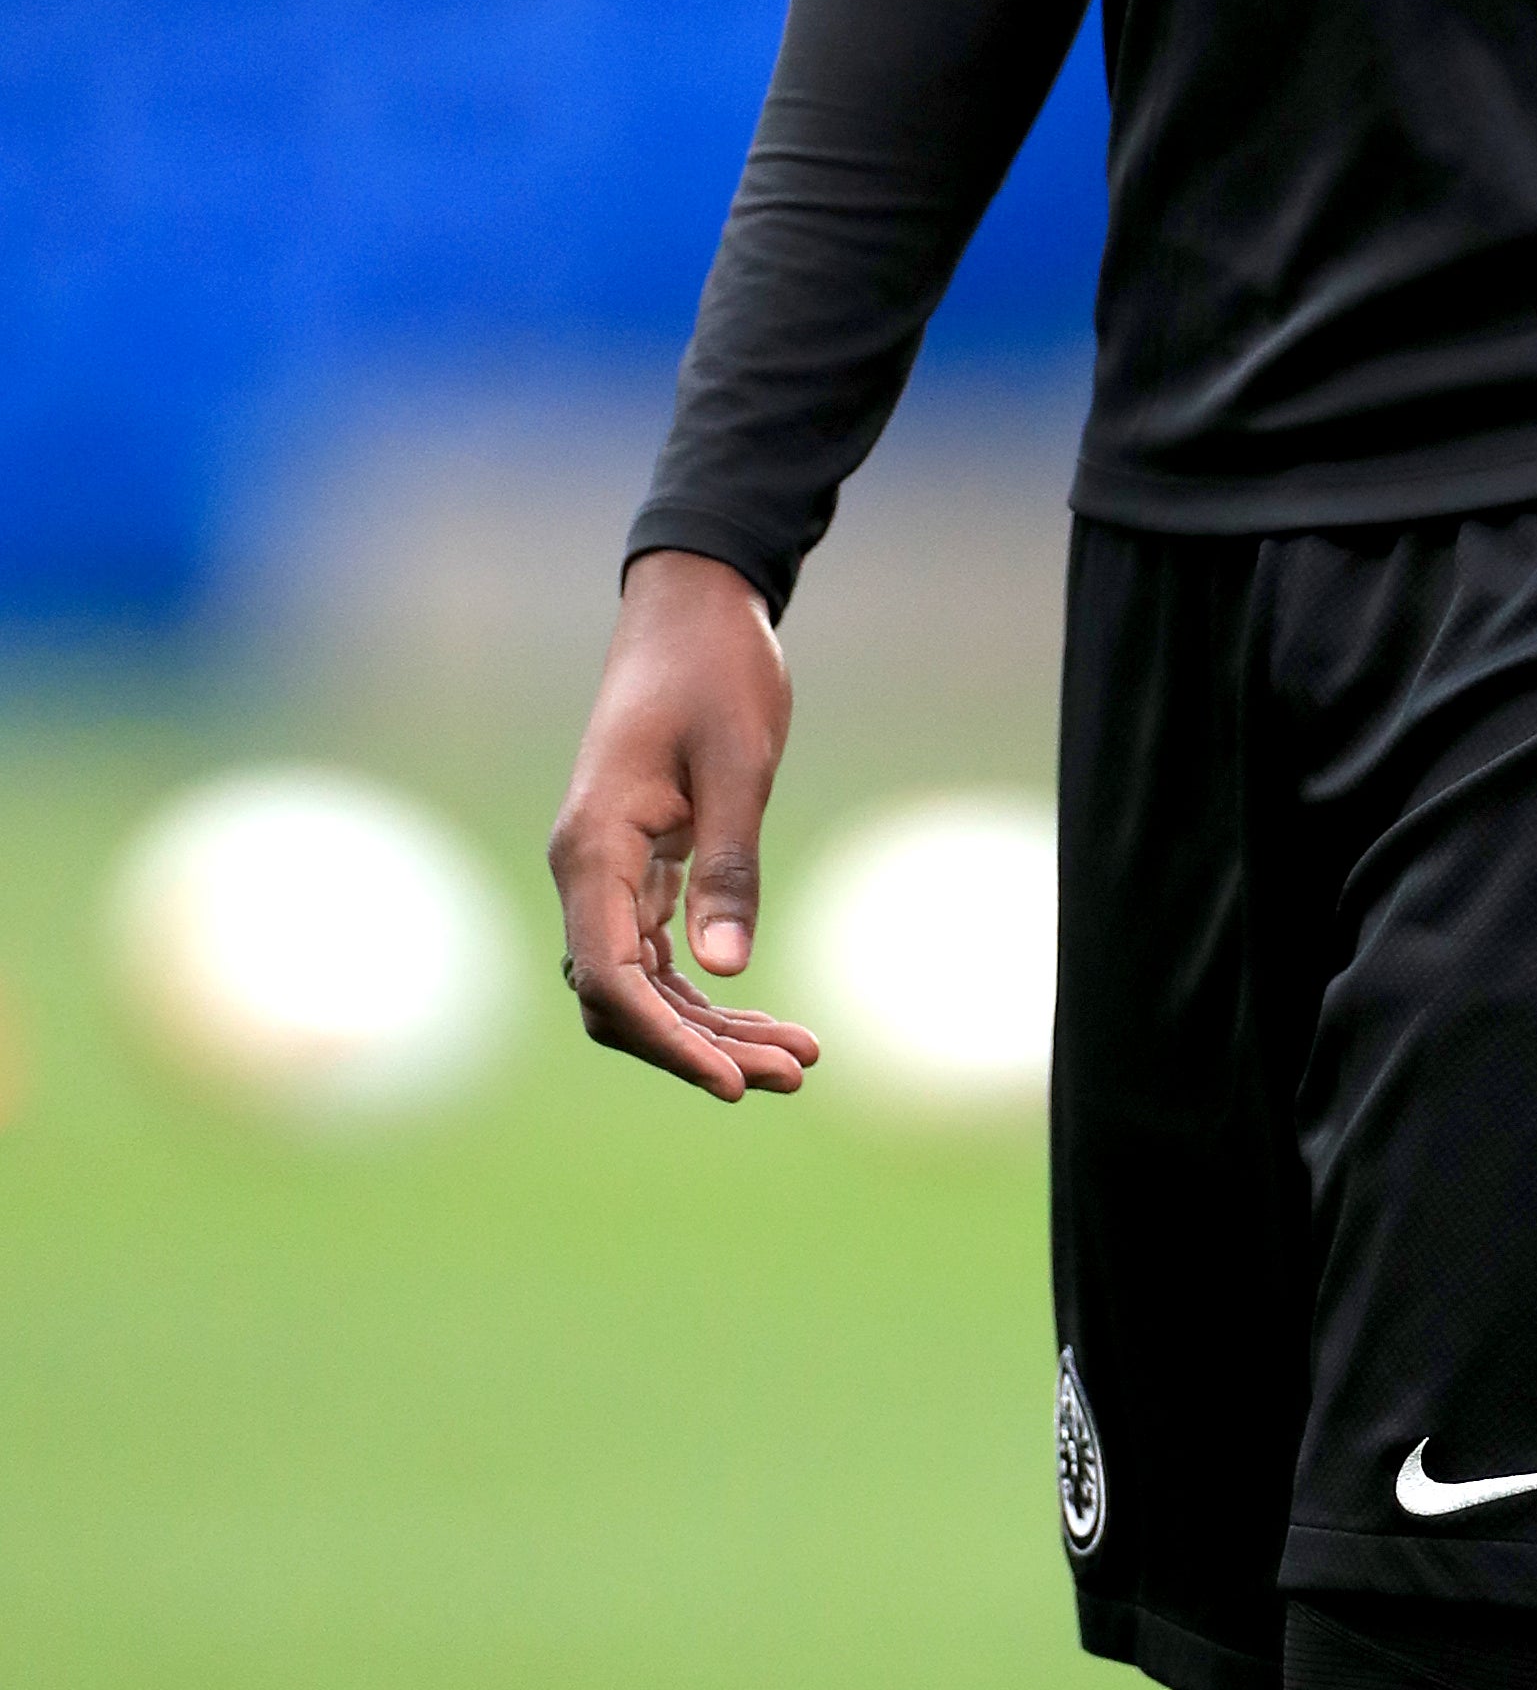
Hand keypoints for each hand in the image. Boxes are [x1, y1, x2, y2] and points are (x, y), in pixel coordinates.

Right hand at [545, 549, 822, 1101]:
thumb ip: (728, 865)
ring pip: (646, 984)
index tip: (734, 1082)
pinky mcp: (637, 867)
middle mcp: (585, 870)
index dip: (669, 1041)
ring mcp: (607, 872)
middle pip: (627, 998)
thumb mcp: (738, 765)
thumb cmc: (715, 671)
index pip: (611, 979)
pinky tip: (761, 1012)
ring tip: (799, 1057)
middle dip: (703, 1046)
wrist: (693, 607)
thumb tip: (723, 972)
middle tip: (796, 1073)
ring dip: (712, 1026)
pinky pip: (660, 952)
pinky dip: (707, 988)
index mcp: (592, 848)